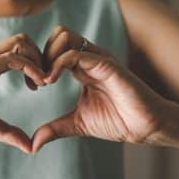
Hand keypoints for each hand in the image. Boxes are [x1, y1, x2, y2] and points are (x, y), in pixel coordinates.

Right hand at [0, 33, 45, 152]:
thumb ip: (7, 131)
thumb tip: (30, 146)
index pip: (18, 49)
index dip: (35, 63)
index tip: (40, 85)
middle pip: (22, 40)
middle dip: (41, 57)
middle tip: (46, 81)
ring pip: (18, 44)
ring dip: (38, 61)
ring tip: (43, 83)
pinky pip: (9, 58)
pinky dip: (28, 67)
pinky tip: (35, 84)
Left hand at [31, 26, 170, 152]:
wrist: (145, 127)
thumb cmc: (117, 121)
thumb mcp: (77, 124)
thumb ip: (55, 128)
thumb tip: (34, 144)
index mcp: (82, 68)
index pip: (54, 49)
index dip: (39, 63)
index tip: (33, 86)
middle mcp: (89, 58)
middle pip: (58, 35)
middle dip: (41, 54)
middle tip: (37, 80)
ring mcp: (97, 59)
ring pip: (64, 36)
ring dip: (48, 56)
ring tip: (45, 81)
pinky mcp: (105, 64)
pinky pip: (75, 54)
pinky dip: (57, 65)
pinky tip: (50, 82)